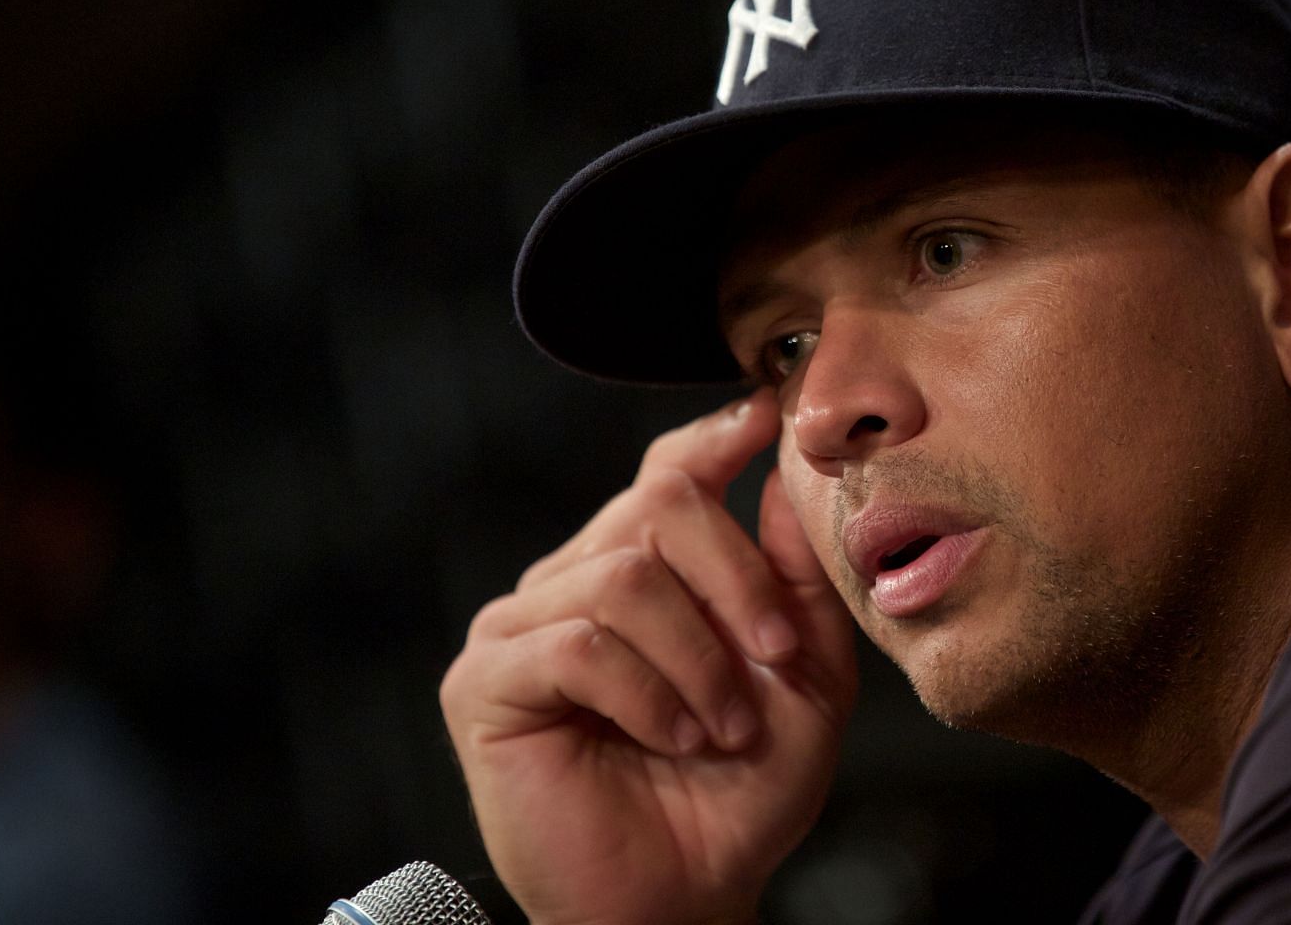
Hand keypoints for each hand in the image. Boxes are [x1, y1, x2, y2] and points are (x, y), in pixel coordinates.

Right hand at [440, 390, 856, 924]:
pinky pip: (578, 642)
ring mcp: (522, 624)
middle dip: (737, 578)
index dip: (714, 437)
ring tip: (721, 726)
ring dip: (697, 659)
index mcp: (644, 567)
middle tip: (772, 657)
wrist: (687, 895)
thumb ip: (796, 574)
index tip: (767, 413)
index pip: (669, 471)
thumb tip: (785, 464)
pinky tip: (671, 736)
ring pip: (624, 576)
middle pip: (659, 503)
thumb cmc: (741, 791)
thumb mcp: (804, 674)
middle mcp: (575, 578)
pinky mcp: (485, 679)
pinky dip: (646, 691)